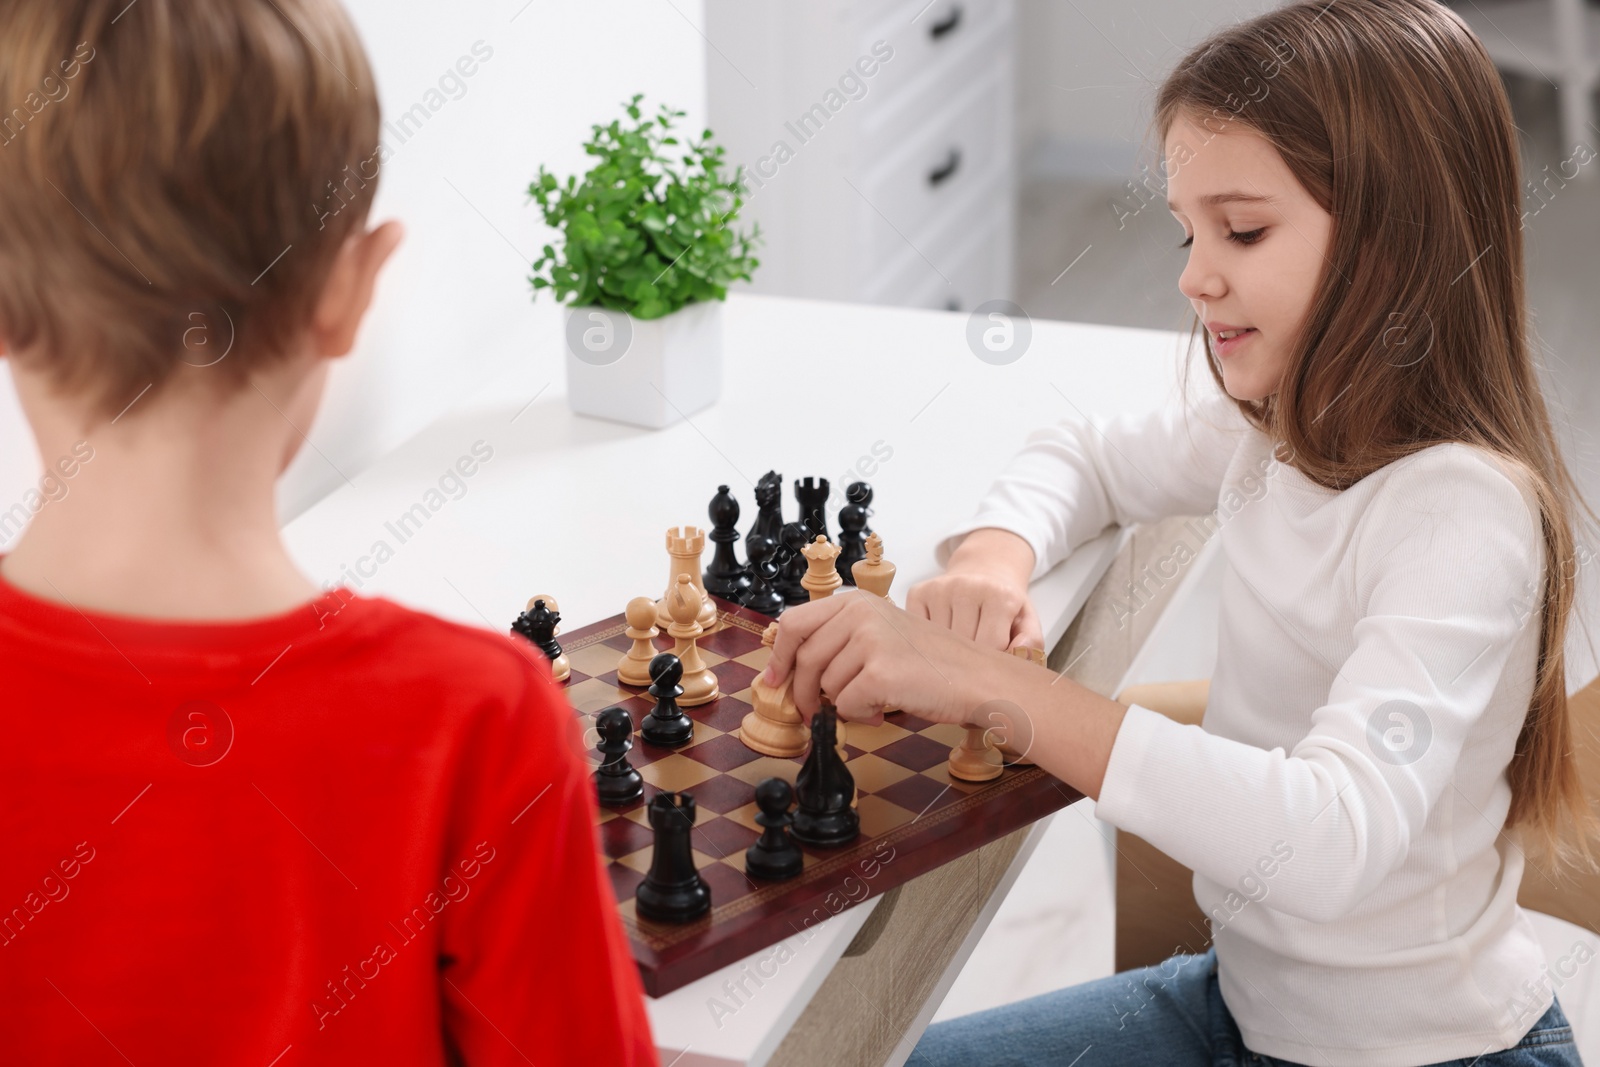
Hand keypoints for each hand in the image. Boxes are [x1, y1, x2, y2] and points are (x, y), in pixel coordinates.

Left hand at [761, 590, 1002, 725]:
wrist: (977, 678)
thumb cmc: (932, 663)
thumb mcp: (882, 634)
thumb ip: (842, 642)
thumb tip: (793, 672)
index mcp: (857, 602)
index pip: (795, 623)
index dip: (780, 656)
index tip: (774, 679)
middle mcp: (860, 614)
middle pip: (806, 661)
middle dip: (806, 694)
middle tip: (815, 713)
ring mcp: (870, 641)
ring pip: (826, 686)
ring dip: (844, 705)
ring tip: (873, 703)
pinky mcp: (879, 672)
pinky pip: (846, 706)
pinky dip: (861, 716)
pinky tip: (883, 710)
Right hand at [906, 571, 1042, 651]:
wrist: (984, 569)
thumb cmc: (1004, 603)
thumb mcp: (1027, 620)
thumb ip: (1031, 643)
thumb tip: (1018, 655)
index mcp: (1000, 595)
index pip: (990, 646)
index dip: (991, 660)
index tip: (993, 659)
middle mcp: (967, 587)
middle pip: (962, 645)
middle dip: (970, 657)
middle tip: (977, 652)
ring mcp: (939, 588)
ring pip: (939, 642)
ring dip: (949, 648)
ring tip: (961, 638)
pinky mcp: (918, 592)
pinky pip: (919, 632)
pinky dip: (929, 638)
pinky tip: (943, 629)